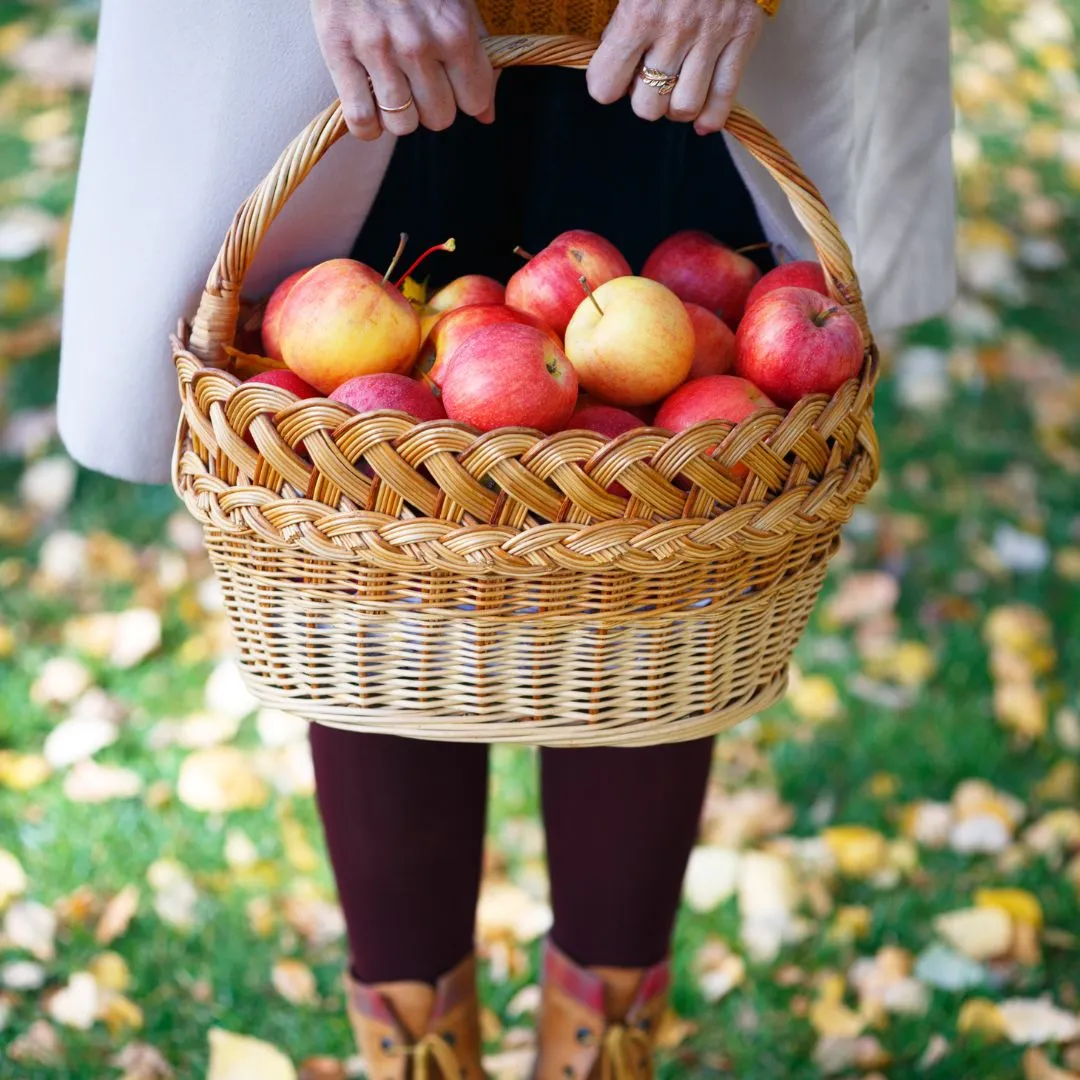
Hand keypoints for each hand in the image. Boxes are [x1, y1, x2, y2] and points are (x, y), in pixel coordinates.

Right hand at [310, 0, 495, 140]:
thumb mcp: (456, 2)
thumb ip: (478, 55)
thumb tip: (487, 115)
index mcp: (454, 30)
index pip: (475, 101)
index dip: (464, 97)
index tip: (451, 84)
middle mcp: (418, 44)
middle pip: (439, 118)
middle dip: (431, 107)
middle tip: (417, 83)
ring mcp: (377, 49)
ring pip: (402, 125)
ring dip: (399, 116)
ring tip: (392, 91)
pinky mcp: (339, 51)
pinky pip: (361, 119)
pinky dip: (367, 126)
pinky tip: (369, 108)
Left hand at [587, 0, 763, 133]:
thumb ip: (616, 22)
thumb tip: (608, 66)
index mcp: (638, 14)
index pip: (605, 87)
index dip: (606, 84)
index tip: (613, 74)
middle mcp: (675, 30)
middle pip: (647, 106)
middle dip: (642, 98)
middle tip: (647, 79)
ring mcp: (712, 34)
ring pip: (683, 108)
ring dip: (674, 106)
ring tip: (674, 88)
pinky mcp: (743, 34)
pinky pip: (725, 96)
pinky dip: (711, 117)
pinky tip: (700, 120)